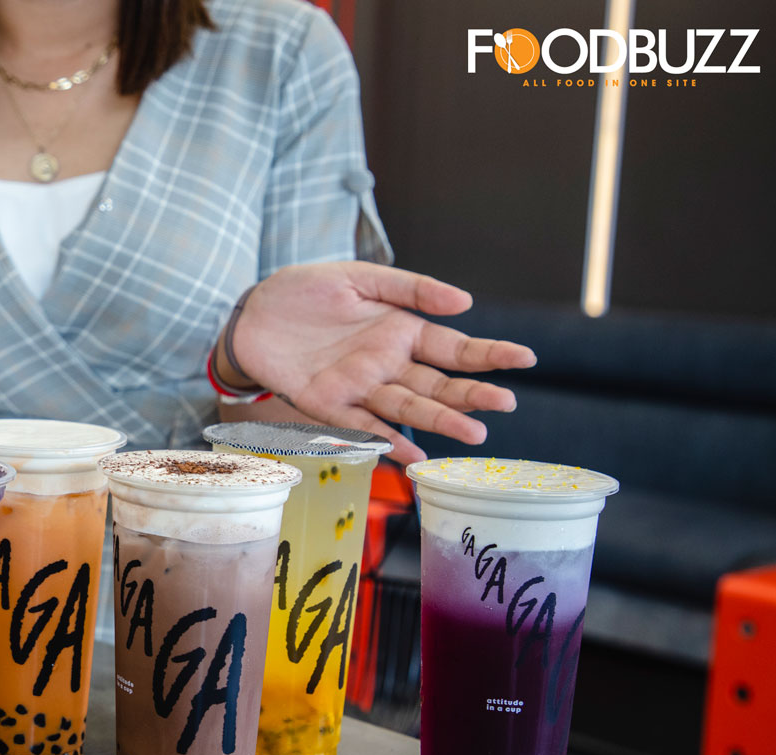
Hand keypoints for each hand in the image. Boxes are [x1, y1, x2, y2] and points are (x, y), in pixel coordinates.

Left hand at [228, 262, 536, 463]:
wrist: (251, 311)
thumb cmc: (305, 291)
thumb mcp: (359, 277)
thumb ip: (410, 288)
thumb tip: (464, 302)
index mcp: (400, 331)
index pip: (453, 347)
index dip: (488, 354)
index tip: (524, 360)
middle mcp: (386, 363)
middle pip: (438, 384)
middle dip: (472, 395)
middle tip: (505, 404)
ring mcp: (360, 387)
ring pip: (408, 408)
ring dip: (440, 422)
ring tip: (474, 435)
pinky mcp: (328, 405)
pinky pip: (363, 427)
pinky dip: (387, 443)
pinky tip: (415, 457)